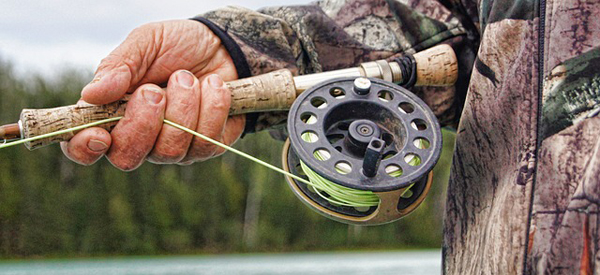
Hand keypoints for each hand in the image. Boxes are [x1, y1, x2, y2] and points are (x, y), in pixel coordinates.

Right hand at [61, 20, 245, 169]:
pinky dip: (212, 107)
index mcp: (111, 114)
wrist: (223, 46)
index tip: (99, 134)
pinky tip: (213, 85)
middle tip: (154, 90)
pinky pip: (207, 143)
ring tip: (187, 77)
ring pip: (170, 151)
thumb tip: (90, 95)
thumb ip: (118, 66)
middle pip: (127, 158)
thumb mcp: (145, 43)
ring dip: (182, 108)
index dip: (85, 148)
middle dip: (143, 123)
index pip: (84, 147)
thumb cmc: (176, 46)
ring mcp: (174, 147)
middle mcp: (140, 138)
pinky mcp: (206, 146)